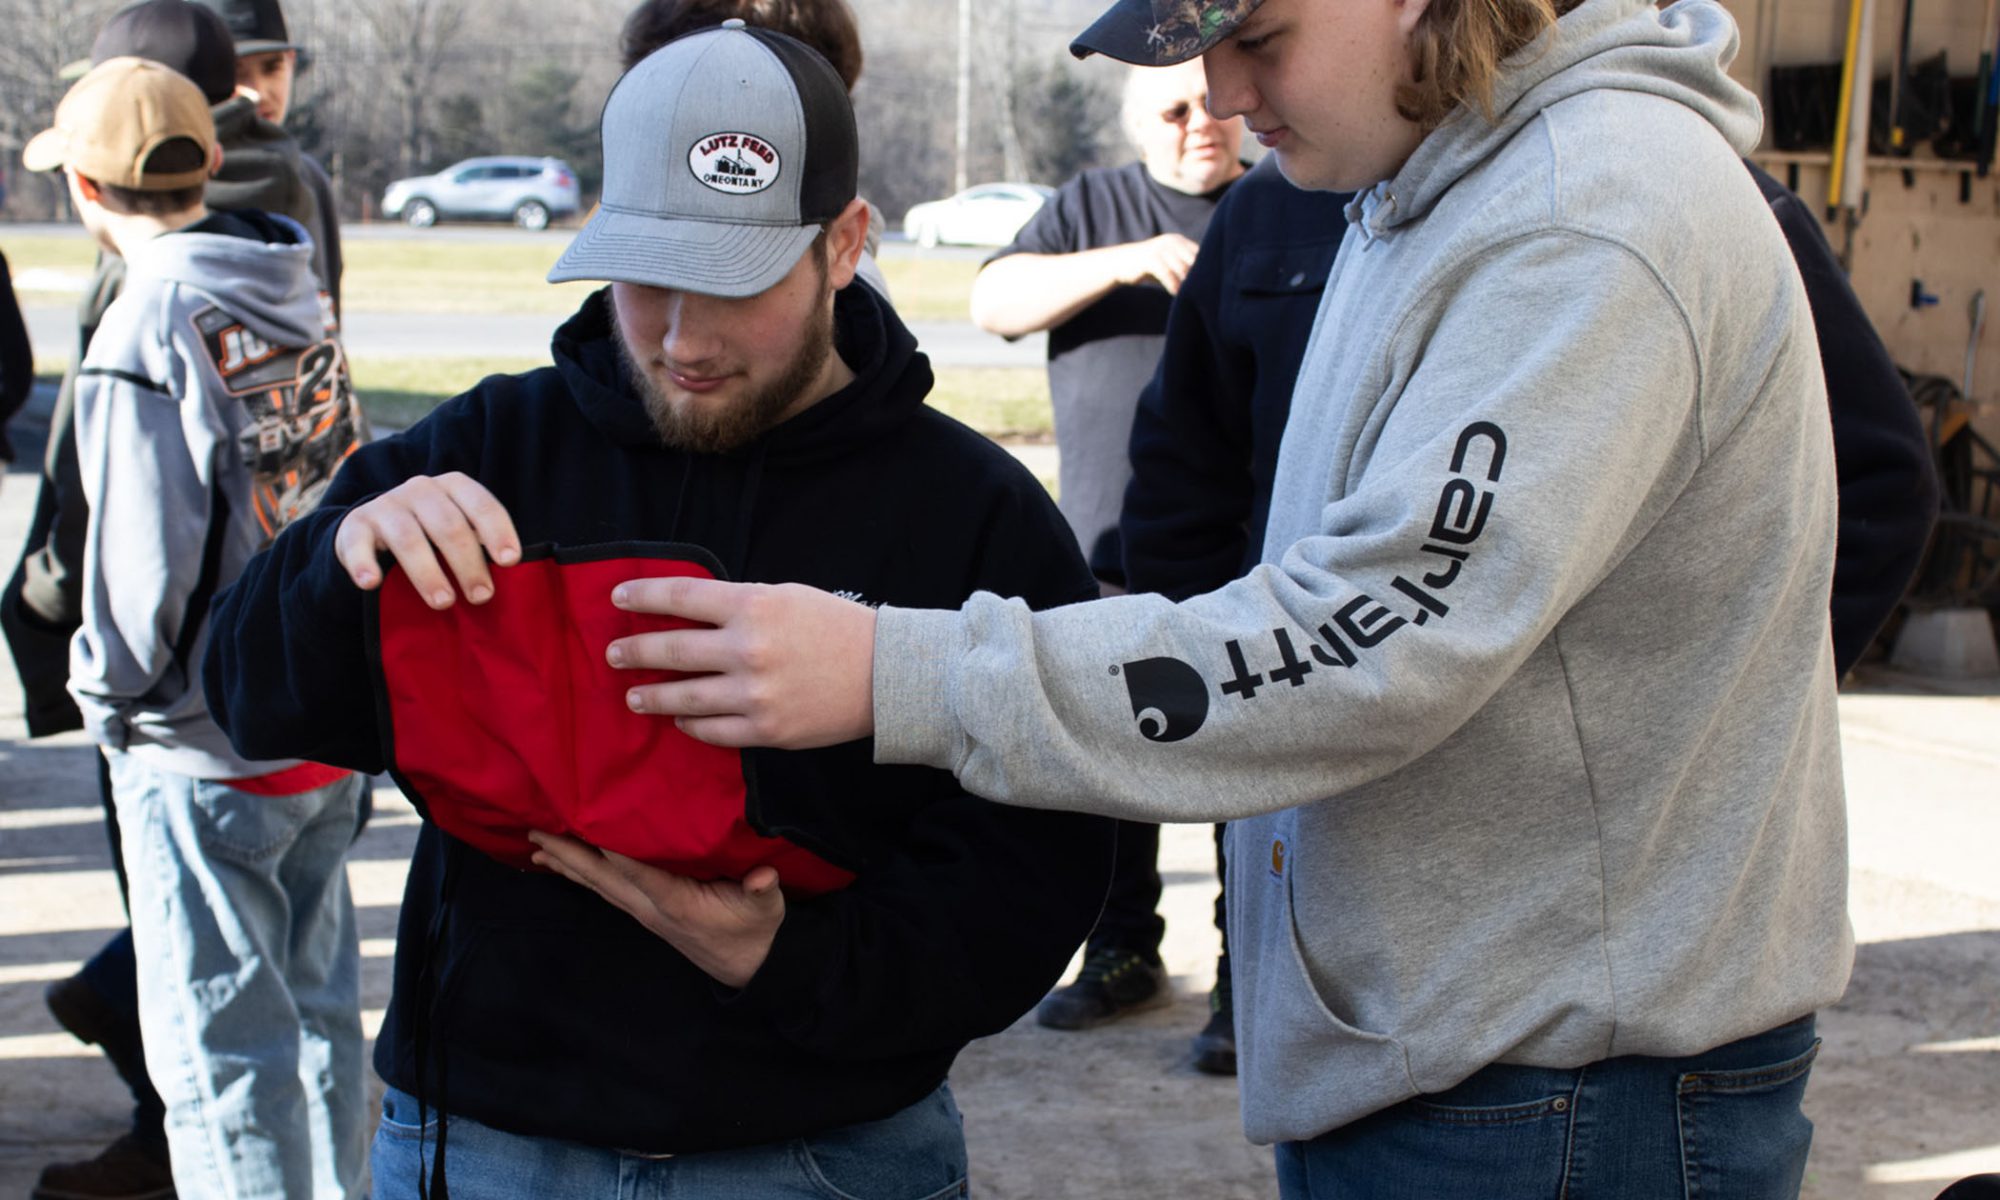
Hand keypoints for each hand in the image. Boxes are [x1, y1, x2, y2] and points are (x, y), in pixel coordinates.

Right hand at [333, 472, 520, 607]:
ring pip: (409, 537)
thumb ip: (480, 545)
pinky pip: (357, 544)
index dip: (497, 531)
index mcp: (453, 487)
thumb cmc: (432, 534)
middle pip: (448, 525)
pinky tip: (371, 583)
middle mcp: (420, 490)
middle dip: (468, 563)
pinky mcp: (354, 526)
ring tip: (443, 602)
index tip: (510, 561)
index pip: (481, 504)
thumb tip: (513, 582)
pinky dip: (363, 564)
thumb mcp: (457, 530)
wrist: (372, 529)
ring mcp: (386, 506)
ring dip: (428, 573)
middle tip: (482, 596)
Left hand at [528, 832, 783, 988]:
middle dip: (568, 855)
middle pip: (601, 879)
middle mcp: (651, 907)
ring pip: (597, 886)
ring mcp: (644, 912)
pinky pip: (605, 891)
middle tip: (535, 831)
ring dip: (566, 866)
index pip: (638, 872)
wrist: (748, 967)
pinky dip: (581, 876)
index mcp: (677, 902)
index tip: (583, 825)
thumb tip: (763, 876)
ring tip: (536, 846)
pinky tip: (565, 866)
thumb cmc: (756, 930)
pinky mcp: (645, 912)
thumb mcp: (766, 909)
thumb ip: (762, 890)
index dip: (610, 850)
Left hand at [605, 577, 875, 748]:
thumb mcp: (788, 596)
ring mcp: (754, 694)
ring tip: (634, 696)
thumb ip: (740, 603)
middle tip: (614, 655)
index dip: (642, 596)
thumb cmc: (837, 628)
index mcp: (753, 606)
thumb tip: (691, 612)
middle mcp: (747, 649)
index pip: (680, 597)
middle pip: (670, 650)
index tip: (617, 599)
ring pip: (683, 698)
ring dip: (652, 696)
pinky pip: (711, 731)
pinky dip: (690, 725)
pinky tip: (680, 721)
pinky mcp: (765, 731)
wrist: (885, 675)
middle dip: (633, 652)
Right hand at [1117, 233, 1199, 293]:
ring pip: (1180, 267)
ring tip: (1191, 295)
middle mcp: (1171, 241)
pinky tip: (1175, 293)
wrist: (1121, 263)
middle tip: (1203, 292)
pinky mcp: (1149, 258)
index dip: (1206, 267)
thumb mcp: (1168, 263)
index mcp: (1178, 241)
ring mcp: (1160, 248)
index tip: (1210, 283)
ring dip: (1186, 282)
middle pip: (1192, 259)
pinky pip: (1165, 272)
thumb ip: (1184, 268)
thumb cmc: (1149, 267)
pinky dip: (1172, 283)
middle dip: (1198, 276)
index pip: (1199, 252)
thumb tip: (1204, 282)